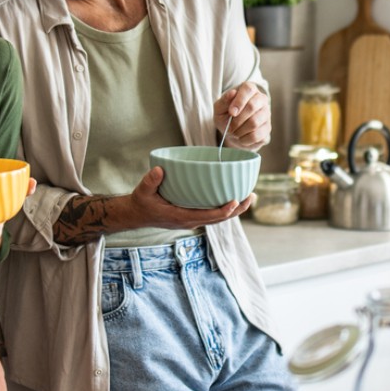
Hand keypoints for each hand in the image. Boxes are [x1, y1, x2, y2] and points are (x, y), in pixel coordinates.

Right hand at [131, 167, 253, 226]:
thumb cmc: (142, 203)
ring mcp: (193, 220)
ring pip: (219, 218)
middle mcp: (191, 221)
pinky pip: (213, 214)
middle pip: (220, 219)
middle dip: (237, 209)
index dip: (223, 211)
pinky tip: (234, 197)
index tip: (235, 201)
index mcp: (181, 217)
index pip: (208, 216)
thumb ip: (150, 181)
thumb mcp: (143, 191)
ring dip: (235, 210)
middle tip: (251, 196)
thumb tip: (159, 170)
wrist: (137, 215)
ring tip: (249, 197)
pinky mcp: (193, 216)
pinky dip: (226, 208)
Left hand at [214, 82, 270, 149]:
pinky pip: (256, 135)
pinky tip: (241, 138)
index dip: (239, 101)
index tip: (231, 113)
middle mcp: (261, 99)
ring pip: (254, 122)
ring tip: (234, 132)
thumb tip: (232, 93)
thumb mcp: (219, 108)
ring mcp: (266, 114)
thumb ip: (224, 101)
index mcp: (249, 89)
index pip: (248, 89)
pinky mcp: (267, 128)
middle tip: (230, 126)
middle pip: (252, 106)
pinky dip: (244, 139)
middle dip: (237, 120)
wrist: (233, 131)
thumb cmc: (226, 116)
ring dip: (239, 131)